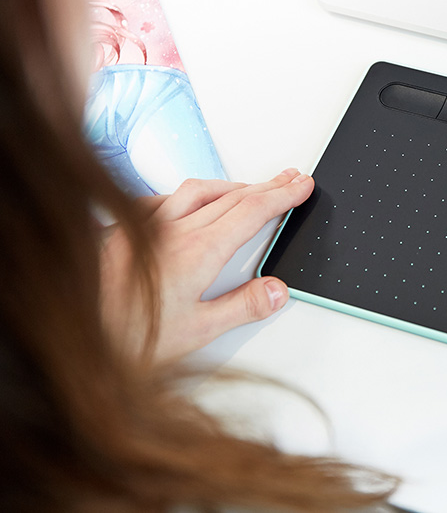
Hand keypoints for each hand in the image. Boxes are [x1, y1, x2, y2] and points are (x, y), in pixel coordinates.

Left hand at [100, 168, 314, 360]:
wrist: (72, 333)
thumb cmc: (124, 339)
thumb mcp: (196, 333)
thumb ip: (242, 307)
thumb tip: (277, 290)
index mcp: (198, 252)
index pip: (252, 212)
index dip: (281, 196)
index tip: (300, 187)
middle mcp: (172, 230)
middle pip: (232, 196)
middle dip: (266, 186)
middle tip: (289, 180)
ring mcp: (145, 226)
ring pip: (198, 191)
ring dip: (232, 186)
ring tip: (252, 187)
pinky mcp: (121, 230)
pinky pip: (163, 198)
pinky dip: (189, 195)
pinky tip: (191, 201)